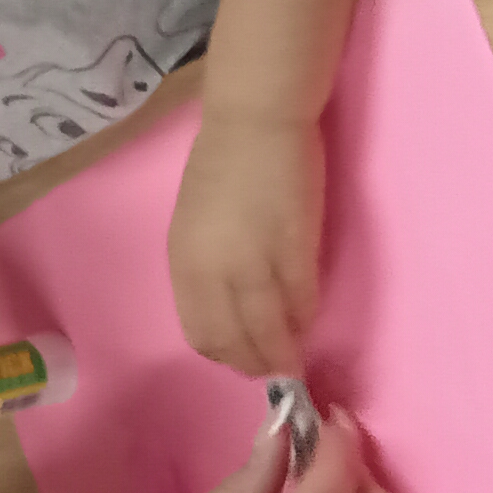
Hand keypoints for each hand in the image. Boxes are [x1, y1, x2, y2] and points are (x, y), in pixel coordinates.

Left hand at [168, 108, 323, 373]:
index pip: (202, 333)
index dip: (226, 356)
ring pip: (272, 330)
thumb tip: (232, 310)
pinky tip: (308, 323)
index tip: (243, 361)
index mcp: (184, 263)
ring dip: (285, 352)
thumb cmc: (221, 164)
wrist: (255, 121)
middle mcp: (215, 272)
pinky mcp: (294, 249)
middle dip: (257, 363)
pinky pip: (301, 300)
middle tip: (276, 370)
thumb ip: (206, 269)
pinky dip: (305, 318)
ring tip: (296, 361)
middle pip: (237, 341)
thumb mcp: (192, 224)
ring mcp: (255, 262)